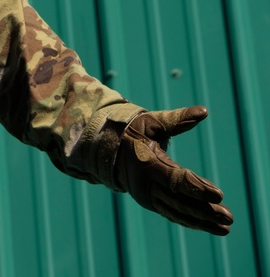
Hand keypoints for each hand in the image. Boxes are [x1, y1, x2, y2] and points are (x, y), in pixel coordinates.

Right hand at [116, 106, 232, 235]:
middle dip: (205, 211)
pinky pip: (173, 215)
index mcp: (147, 163)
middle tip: (229, 217)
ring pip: (178, 213)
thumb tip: (204, 111)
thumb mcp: (152, 122)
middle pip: (180, 202)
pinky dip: (191, 222)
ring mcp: (147, 197)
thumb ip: (178, 119)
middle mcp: (146, 185)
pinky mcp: (151, 203)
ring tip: (225, 227)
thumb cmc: (133, 131)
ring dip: (202, 222)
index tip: (220, 195)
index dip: (198, 188)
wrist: (108, 149)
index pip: (176, 180)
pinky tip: (208, 226)